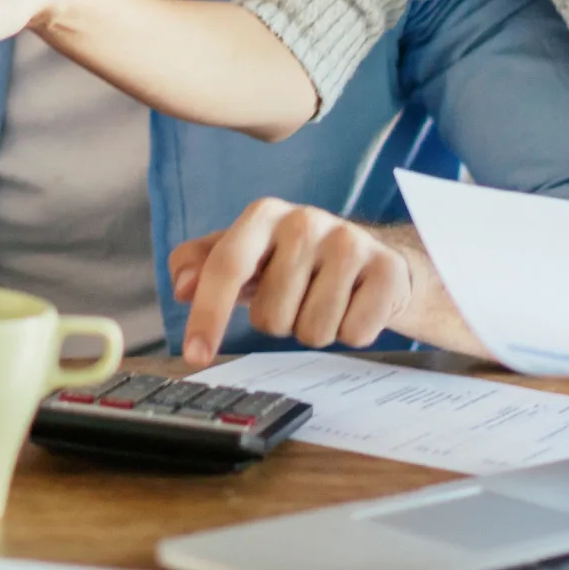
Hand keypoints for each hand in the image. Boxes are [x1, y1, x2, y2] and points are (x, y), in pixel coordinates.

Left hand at [170, 200, 421, 368]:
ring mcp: (350, 242)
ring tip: (325, 301)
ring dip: (314, 330)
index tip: (195, 354)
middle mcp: (306, 221)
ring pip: (312, 331)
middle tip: (296, 299)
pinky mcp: (386, 269)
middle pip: (270, 316)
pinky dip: (350, 332)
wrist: (373, 258)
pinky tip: (354, 305)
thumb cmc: (298, 262)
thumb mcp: (247, 256)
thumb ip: (203, 265)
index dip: (207, 314)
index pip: (227, 266)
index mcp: (265, 215)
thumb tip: (182, 286)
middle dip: (280, 322)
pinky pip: (353, 334)